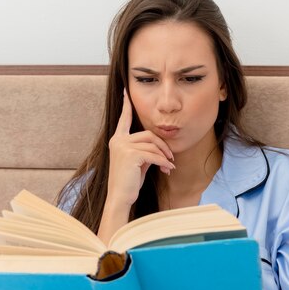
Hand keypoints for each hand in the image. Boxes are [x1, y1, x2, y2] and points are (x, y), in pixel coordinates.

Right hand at [106, 90, 175, 207]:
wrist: (120, 198)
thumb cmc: (129, 182)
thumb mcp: (137, 163)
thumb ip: (144, 150)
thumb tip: (160, 149)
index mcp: (117, 140)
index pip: (123, 119)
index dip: (126, 106)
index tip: (126, 92)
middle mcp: (118, 141)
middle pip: (148, 134)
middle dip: (163, 146)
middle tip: (171, 158)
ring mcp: (123, 147)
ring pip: (152, 145)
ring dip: (164, 156)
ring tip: (169, 166)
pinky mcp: (130, 155)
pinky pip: (154, 155)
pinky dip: (164, 162)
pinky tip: (167, 169)